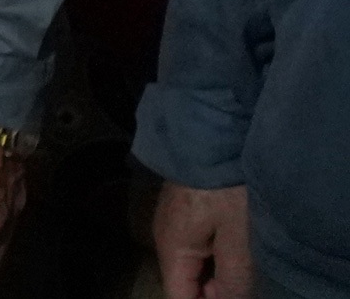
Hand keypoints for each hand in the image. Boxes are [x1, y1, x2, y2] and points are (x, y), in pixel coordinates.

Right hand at [152, 181, 252, 298]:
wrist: (212, 128)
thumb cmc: (226, 186)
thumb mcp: (238, 237)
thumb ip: (233, 278)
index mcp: (172, 248)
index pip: (180, 297)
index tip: (233, 292)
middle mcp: (164, 236)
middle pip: (186, 281)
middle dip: (214, 289)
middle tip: (246, 278)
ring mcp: (172, 219)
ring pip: (193, 262)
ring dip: (218, 270)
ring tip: (245, 260)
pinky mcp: (185, 206)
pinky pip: (197, 243)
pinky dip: (216, 252)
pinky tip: (237, 241)